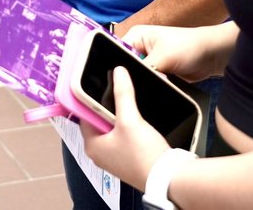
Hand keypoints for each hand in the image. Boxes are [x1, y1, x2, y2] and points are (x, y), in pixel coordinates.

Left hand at [79, 67, 169, 191]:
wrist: (167, 178)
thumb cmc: (144, 155)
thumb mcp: (131, 119)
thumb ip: (123, 94)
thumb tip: (118, 73)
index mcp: (92, 146)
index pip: (85, 115)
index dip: (92, 99)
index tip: (100, 85)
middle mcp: (99, 154)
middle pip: (99, 122)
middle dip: (108, 108)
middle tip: (117, 93)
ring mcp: (113, 159)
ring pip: (112, 129)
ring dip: (119, 117)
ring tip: (128, 105)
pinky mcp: (127, 160)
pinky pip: (122, 138)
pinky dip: (127, 128)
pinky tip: (137, 122)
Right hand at [122, 23, 236, 82]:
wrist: (211, 56)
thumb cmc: (189, 46)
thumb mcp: (163, 57)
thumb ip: (145, 69)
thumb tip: (131, 84)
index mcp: (135, 36)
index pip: (116, 53)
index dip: (116, 69)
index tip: (117, 83)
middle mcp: (139, 48)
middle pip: (125, 67)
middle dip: (130, 78)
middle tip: (132, 91)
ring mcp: (148, 61)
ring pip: (137, 77)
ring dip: (142, 84)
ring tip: (144, 92)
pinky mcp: (157, 72)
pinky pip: (148, 83)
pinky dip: (150, 88)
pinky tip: (151, 95)